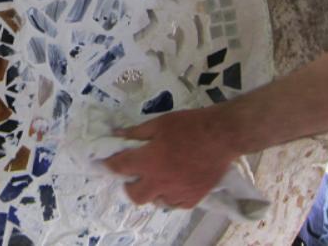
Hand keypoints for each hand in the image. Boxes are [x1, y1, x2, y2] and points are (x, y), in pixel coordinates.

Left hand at [103, 106, 239, 208]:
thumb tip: (116, 134)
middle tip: (133, 175)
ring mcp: (177, 192)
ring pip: (156, 201)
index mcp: (149, 161)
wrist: (222, 135)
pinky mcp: (193, 198)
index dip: (109, 165)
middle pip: (135, 195)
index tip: (105, 163)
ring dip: (151, 191)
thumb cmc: (189, 125)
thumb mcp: (159, 123)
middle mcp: (160, 181)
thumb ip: (136, 133)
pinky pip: (174, 204)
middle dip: (129, 186)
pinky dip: (170, 196)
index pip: (120, 167)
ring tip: (156, 178)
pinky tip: (172, 184)